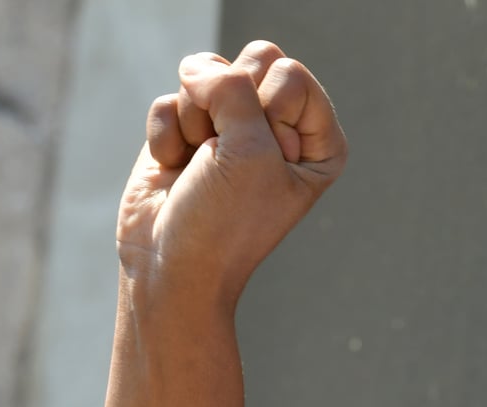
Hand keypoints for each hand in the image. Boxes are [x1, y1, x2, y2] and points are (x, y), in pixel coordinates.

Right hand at [117, 40, 346, 306]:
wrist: (171, 265)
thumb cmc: (225, 222)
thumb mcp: (249, 151)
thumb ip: (233, 87)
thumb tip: (196, 66)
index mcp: (320, 140)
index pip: (290, 74)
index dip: (266, 111)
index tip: (261, 162)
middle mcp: (281, 128)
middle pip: (252, 61)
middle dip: (227, 105)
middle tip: (226, 156)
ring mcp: (232, 127)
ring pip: (206, 74)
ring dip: (195, 121)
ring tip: (201, 166)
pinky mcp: (188, 130)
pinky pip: (170, 97)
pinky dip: (166, 135)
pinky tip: (174, 170)